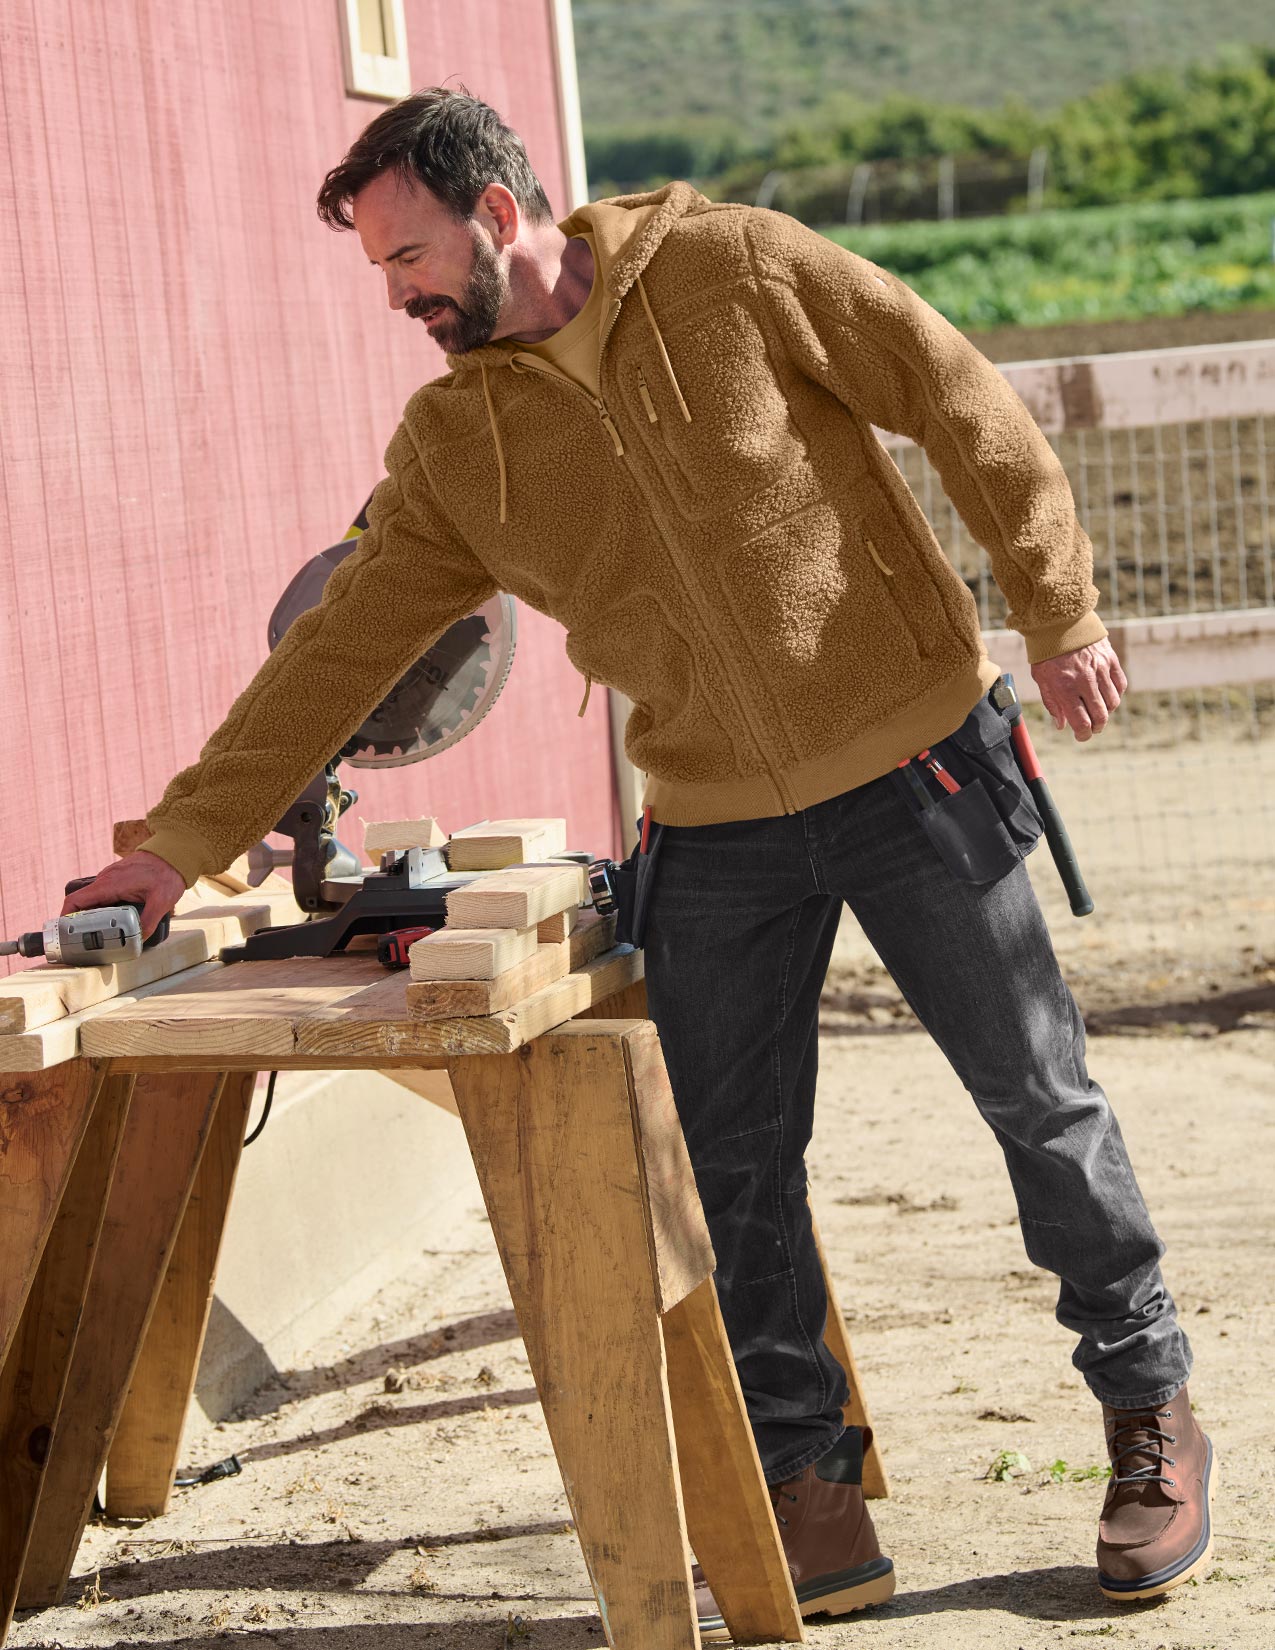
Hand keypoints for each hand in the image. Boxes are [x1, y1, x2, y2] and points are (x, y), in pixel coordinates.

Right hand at [60, 851, 186, 939]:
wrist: (174, 853)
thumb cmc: (167, 873)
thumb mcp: (162, 901)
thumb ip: (149, 922)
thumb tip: (139, 939)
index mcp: (109, 884)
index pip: (75, 899)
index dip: (65, 917)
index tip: (65, 933)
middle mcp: (105, 880)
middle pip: (81, 902)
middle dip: (78, 921)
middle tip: (84, 939)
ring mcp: (110, 878)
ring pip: (92, 899)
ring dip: (91, 915)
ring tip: (99, 933)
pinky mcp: (117, 878)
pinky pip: (103, 894)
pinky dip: (102, 907)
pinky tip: (113, 919)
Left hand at [1030, 637, 1126, 740]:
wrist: (1058, 622)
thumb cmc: (1046, 653)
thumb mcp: (1041, 679)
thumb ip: (1052, 704)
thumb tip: (1062, 726)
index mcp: (1065, 688)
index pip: (1082, 722)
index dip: (1083, 734)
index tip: (1081, 736)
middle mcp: (1085, 681)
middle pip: (1101, 716)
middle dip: (1096, 727)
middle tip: (1092, 728)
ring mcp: (1100, 670)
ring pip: (1113, 702)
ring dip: (1107, 712)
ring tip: (1098, 710)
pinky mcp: (1110, 660)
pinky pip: (1120, 684)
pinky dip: (1116, 694)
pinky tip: (1107, 695)